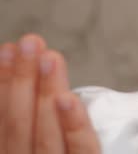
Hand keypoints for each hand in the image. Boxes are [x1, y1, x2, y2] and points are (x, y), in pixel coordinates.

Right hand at [0, 34, 100, 153]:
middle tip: (30, 43)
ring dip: (46, 92)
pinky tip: (68, 99)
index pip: (6, 120)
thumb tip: (25, 78)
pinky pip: (81, 149)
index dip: (3, 84)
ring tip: (49, 57)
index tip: (6, 50)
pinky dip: (74, 124)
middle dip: (23, 80)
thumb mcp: (33, 143)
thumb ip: (29, 124)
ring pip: (46, 133)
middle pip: (21, 124)